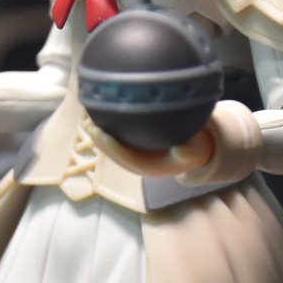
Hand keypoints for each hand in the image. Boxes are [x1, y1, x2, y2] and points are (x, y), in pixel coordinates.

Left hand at [90, 123, 215, 178]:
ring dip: (99, 137)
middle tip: (90, 126)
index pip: (129, 160)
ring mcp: (134, 155)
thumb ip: (188, 152)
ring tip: (87, 121)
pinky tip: (97, 115)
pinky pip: (117, 140)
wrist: (191, 153)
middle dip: (102, 142)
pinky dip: (106, 130)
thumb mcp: (194, 152)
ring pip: (114, 148)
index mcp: (151, 167)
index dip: (115, 149)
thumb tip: (179, 149)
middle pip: (116, 155)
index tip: (104, 136)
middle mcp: (139, 163)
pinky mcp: (132, 147)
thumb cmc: (191, 150)